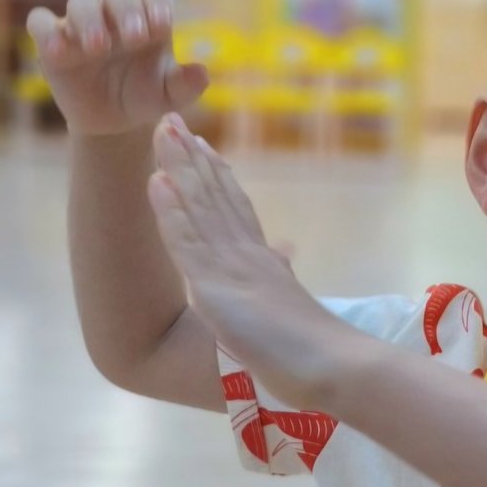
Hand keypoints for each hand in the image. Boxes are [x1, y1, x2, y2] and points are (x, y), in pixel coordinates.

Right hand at [26, 0, 208, 136]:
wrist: (112, 121)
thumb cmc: (143, 96)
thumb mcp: (169, 96)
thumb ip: (186, 85)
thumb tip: (202, 73)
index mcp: (148, 17)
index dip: (157, 3)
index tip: (164, 26)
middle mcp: (114, 13)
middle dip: (128, 9)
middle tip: (136, 37)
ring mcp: (81, 23)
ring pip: (80, 0)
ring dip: (90, 18)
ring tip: (99, 46)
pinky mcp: (51, 40)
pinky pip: (41, 23)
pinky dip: (46, 31)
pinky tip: (59, 52)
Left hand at [146, 115, 359, 405]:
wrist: (330, 367)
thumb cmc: (319, 352)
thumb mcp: (294, 309)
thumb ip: (283, 280)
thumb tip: (285, 255)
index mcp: (263, 263)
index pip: (235, 209)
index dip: (217, 175)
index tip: (203, 146)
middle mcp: (246, 255)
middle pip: (215, 195)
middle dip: (191, 157)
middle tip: (171, 120)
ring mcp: (231, 268)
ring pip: (199, 206)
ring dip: (178, 166)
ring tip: (161, 129)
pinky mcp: (216, 287)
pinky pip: (187, 242)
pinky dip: (170, 209)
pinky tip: (156, 180)